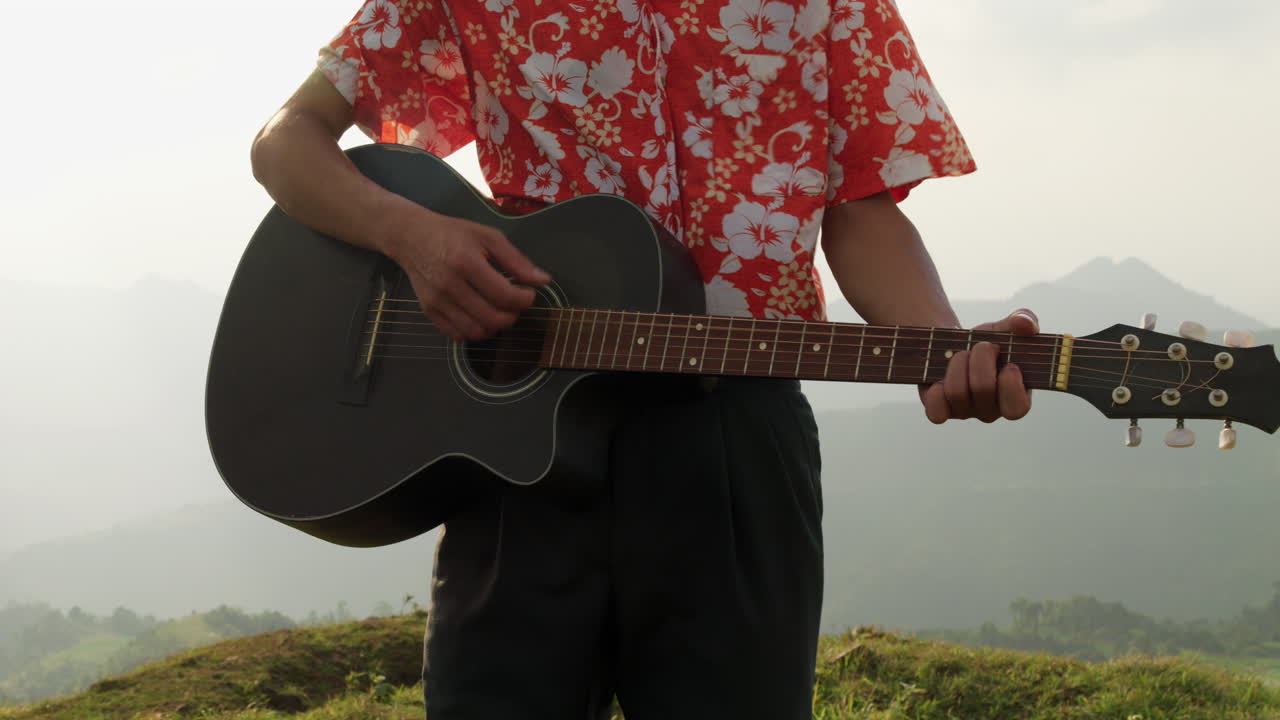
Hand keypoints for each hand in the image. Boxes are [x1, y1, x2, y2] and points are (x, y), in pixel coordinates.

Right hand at [379, 204, 550, 341]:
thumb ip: (517, 261)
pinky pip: (458, 335)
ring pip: (476, 331)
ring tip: (500, 311)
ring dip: (495, 326)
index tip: (529, 293)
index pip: (504, 296)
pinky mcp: (428, 311)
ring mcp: (437, 301)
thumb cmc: (453, 234)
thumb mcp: (488, 237)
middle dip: (513, 316)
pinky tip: (481, 316)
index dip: (525, 300)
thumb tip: (543, 281)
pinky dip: (475, 331)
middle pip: (493, 318)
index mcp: (466, 263)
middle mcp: (449, 285)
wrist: (412, 237)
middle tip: (516, 304)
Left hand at [918, 309, 1038, 423]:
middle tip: (981, 346)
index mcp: (1015, 398)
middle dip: (980, 358)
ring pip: (957, 393)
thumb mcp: (1007, 327)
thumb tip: (1026, 324)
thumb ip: (1024, 320)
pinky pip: (936, 412)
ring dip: (957, 364)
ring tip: (961, 354)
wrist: (956, 345)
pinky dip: (935, 392)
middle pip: (983, 389)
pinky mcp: (940, 411)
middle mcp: (990, 411)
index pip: (1016, 409)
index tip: (1009, 364)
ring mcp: (964, 413)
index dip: (1011, 386)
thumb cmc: (989, 341)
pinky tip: (939, 379)